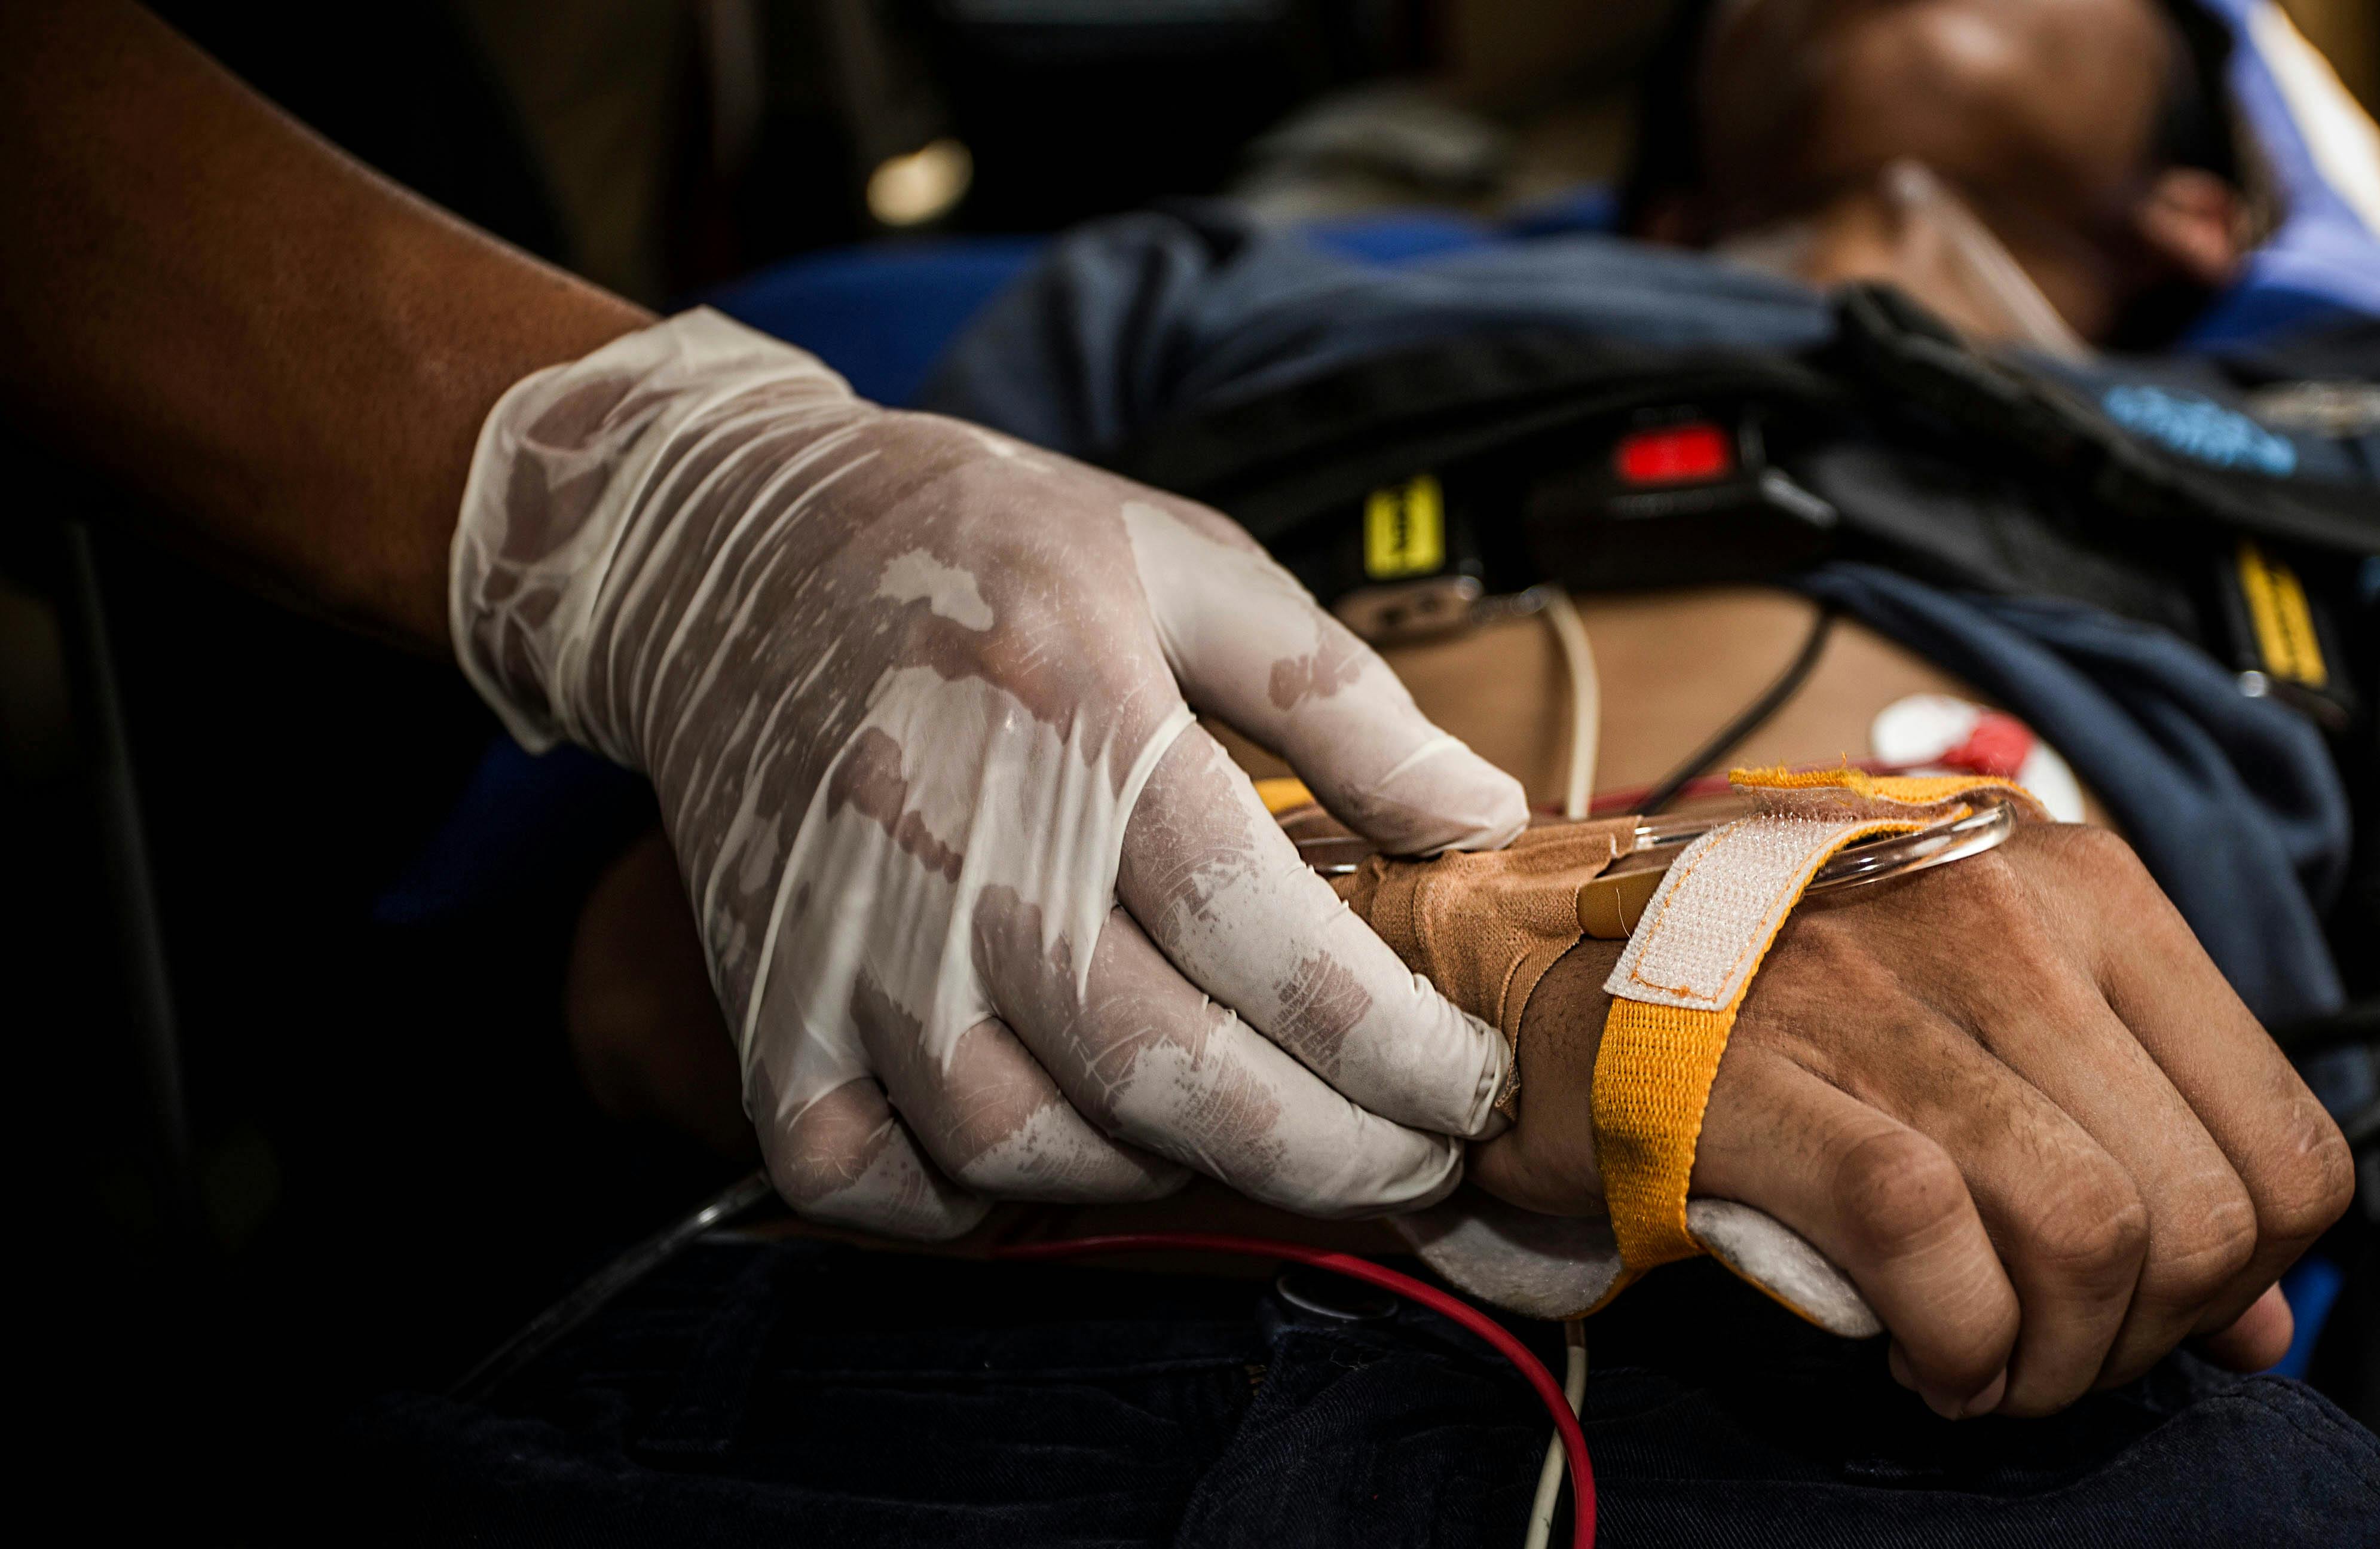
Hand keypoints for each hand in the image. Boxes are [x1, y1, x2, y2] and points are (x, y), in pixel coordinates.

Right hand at [454, 311, 1530, 1236]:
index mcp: (1076, 716)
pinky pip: (863, 1175)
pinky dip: (965, 1206)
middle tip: (1413, 1167)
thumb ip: (1340, 696)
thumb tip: (1483, 816)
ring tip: (1245, 1138)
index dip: (1388, 1043)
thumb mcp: (1183, 556)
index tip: (1471, 1088)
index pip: (1260, 934)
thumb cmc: (980, 547)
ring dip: (1159, 1176)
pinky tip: (1058, 1154)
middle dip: (1321, 1152)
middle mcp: (952, 843)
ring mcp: (844, 938)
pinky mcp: (764, 1001)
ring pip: (1020, 1145)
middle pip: (1158, 1070)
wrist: (723, 544)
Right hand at [1474, 821, 2348, 1415]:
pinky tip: (1923, 1359)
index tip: (2154, 1311)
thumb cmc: (1788, 997)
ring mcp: (1878, 986)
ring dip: (2050, 1360)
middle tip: (2054, 1359)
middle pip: (2199, 1209)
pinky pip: (1930, 1240)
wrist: (1548, 954)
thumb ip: (2143, 1147)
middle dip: (2144, 1339)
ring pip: (2088, 1229)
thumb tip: (2265, 1321)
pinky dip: (1953, 1342)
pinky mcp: (1759, 1073)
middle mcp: (2002, 916)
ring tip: (1987, 1366)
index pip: (2289, 1135)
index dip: (2248, 1275)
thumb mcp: (1996, 1024)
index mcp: (2084, 891)